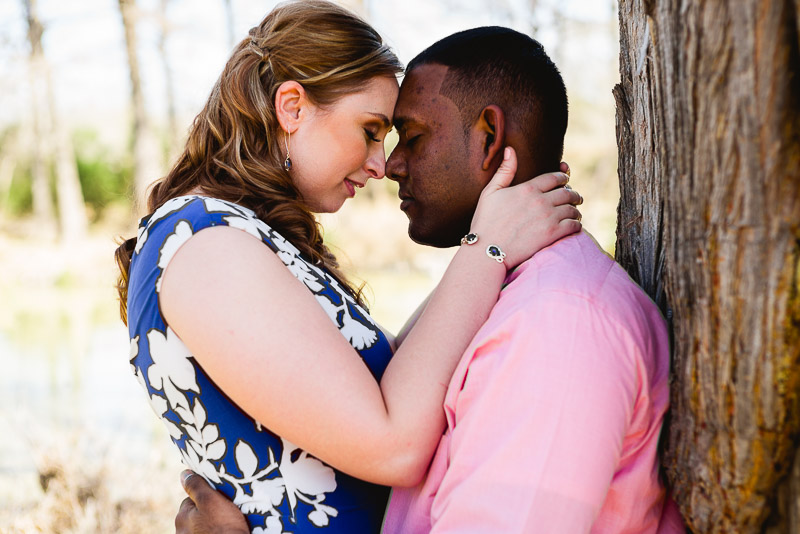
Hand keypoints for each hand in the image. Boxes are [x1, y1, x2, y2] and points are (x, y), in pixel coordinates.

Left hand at [176, 470, 248, 533]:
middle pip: (196, 513)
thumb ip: (196, 486)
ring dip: (211, 523)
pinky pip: (207, 533)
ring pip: (202, 525)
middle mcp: (182, 531)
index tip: (220, 499)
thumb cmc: (223, 528)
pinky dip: (214, 532)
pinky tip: (224, 532)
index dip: (207, 496)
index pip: (192, 498)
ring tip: (226, 524)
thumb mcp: (211, 501)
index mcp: (182, 516)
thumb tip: (184, 473)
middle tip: (225, 512)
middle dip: (208, 511)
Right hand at [469, 147, 581, 266]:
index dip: (563, 177)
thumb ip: (504, 171)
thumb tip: (510, 150)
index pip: (554, 177)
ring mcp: (548, 217)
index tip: (565, 180)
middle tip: (576, 197)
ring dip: (576, 209)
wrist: (488, 250)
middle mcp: (540, 201)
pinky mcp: (552, 234)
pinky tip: (574, 225)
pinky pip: (574, 225)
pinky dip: (577, 224)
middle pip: (567, 192)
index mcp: (527, 188)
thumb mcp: (490, 192)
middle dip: (574, 194)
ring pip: (572, 208)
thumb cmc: (485, 222)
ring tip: (575, 212)